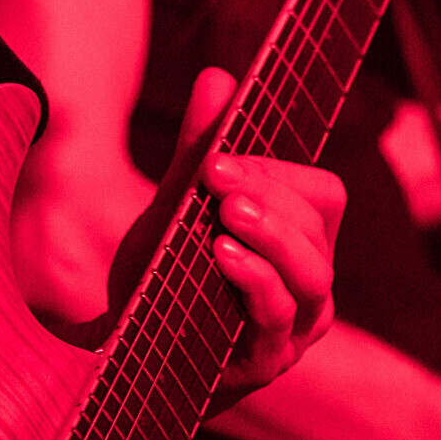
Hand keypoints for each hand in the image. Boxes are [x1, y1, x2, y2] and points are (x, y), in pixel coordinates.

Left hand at [169, 66, 344, 407]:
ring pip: (312, 273)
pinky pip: (278, 316)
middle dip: (268, 195)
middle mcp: (309, 287)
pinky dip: (254, 279)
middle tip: (215, 177)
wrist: (118, 354)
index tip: (216, 161)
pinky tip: (222, 255)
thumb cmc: (163, 280)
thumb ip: (200, 150)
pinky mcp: (267, 362)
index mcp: (299, 244)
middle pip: (317, 228)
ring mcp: (294, 328)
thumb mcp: (176, 208)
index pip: (321, 195)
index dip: (277, 172)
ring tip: (226, 214)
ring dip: (270, 234)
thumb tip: (218, 77)